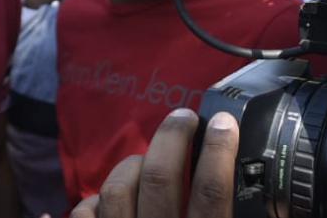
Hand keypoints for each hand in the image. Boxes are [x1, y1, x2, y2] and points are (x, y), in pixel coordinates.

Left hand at [71, 109, 238, 217]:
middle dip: (172, 137)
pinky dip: (94, 202)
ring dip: (133, 167)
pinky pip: (84, 211)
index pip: (210, 192)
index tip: (224, 122)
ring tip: (145, 163)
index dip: (218, 151)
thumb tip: (241, 187)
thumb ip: (223, 212)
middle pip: (159, 178)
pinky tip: (106, 200)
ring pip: (118, 188)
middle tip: (183, 118)